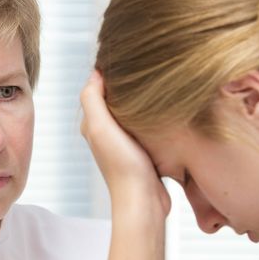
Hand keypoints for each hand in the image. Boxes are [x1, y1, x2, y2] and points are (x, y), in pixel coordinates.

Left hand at [79, 71, 169, 215]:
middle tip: (146, 67)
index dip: (109, 73)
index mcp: (94, 124)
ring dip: (143, 100)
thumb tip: (96, 72)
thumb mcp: (101, 127)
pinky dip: (153, 116)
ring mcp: (126, 142)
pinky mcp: (144, 151)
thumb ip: (93, 100)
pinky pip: (147, 125)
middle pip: (116, 99)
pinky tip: (165, 109)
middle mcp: (107, 132)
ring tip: (158, 84)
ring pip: (133, 112)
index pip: (98, 89)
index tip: (128, 58)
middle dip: (128, 84)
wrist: (144, 201)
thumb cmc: (122, 166)